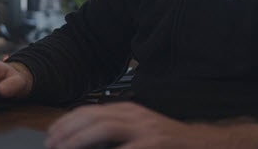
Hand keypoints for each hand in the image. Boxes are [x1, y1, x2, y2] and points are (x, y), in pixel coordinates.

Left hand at [45, 102, 257, 148]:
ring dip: (78, 141)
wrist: (206, 144)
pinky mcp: (155, 144)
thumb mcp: (140, 132)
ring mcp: (146, 130)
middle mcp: (136, 115)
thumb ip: (117, 133)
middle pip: (91, 117)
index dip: (67, 123)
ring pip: (103, 128)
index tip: (52, 135)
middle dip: (66, 132)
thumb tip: (84, 140)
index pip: (89, 111)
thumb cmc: (168, 143)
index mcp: (129, 111)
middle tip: (51, 145)